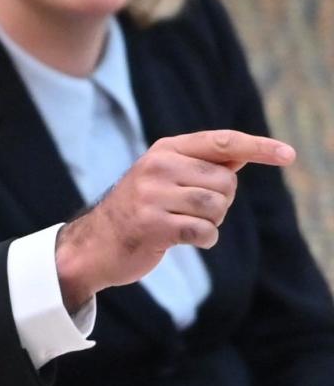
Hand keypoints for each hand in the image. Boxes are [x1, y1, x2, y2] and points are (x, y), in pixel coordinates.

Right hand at [55, 129, 294, 311]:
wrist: (97, 243)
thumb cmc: (140, 210)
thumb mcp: (165, 177)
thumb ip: (201, 165)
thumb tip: (244, 153)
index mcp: (164, 150)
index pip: (221, 143)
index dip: (258, 147)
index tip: (288, 154)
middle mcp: (157, 166)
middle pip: (225, 182)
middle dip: (221, 202)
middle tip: (191, 210)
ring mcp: (152, 194)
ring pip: (217, 208)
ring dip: (211, 223)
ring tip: (183, 223)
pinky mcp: (152, 224)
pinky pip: (204, 232)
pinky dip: (203, 240)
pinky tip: (179, 239)